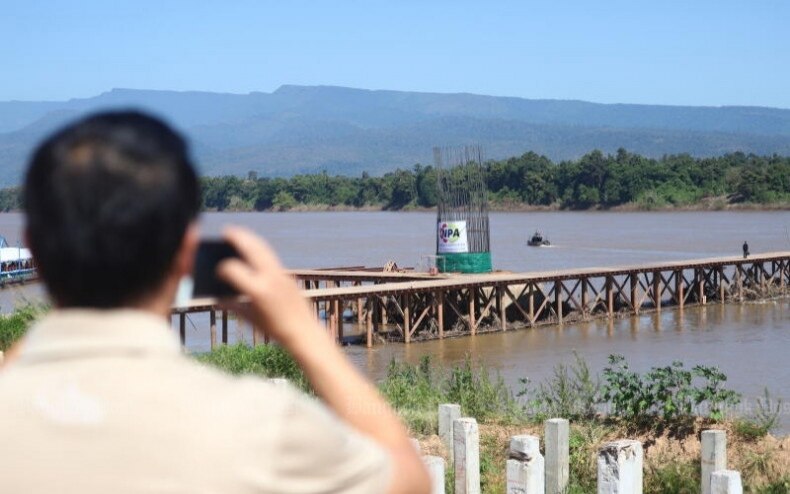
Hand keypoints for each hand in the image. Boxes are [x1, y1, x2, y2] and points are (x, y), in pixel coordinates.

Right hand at [216, 226, 317, 346]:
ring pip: (263, 249)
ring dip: (250, 238)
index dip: (221, 268)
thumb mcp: (250, 318)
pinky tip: (252, 248)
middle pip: (251, 249)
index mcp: (257, 290)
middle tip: (226, 230)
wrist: (303, 331)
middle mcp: (270, 278)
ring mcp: (281, 274)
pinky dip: (258, 249)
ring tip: (238, 233)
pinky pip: (270, 257)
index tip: (216, 269)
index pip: (233, 269)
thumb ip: (232, 306)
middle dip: (238, 237)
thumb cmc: (274, 329)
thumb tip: (217, 299)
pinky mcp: (288, 275)